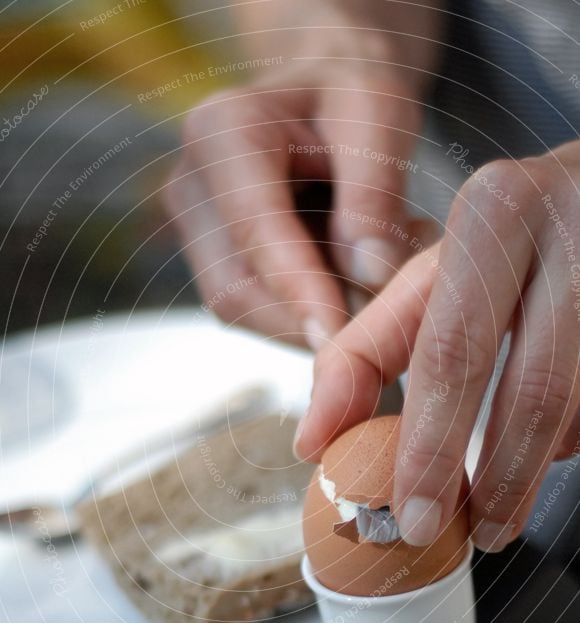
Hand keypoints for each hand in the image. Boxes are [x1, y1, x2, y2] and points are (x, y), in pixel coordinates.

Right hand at [164, 50, 427, 346]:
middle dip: (312, 315)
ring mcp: (193, 229)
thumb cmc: (351, 95)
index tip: (340, 335)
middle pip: (239, 286)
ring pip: (245, 308)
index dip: (297, 287)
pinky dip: (307, 310)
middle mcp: (190, 185)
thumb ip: (376, 191)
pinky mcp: (211, 259)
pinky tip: (349, 284)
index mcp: (223, 130)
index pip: (255, 226)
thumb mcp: (381, 114)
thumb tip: (370, 274)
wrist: (318, 95)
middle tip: (387, 313)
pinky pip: (255, 308)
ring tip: (377, 282)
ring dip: (314, 316)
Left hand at [295, 147, 579, 550]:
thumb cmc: (501, 245)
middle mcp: (567, 236)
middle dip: (496, 481)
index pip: (452, 352)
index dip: (431, 446)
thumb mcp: (425, 279)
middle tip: (469, 535)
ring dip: (533, 472)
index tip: (413, 515)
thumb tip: (312, 440)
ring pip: (575, 410)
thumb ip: (362, 353)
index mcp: (492, 217)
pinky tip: (544, 449)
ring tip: (498, 513)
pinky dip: (566, 442)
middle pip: (531, 391)